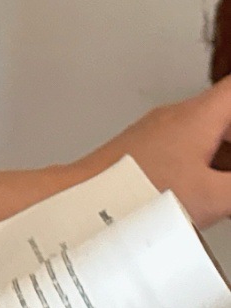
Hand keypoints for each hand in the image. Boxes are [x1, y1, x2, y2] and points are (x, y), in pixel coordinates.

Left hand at [74, 75, 230, 229]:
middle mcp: (178, 117)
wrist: (89, 197)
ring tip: (225, 173)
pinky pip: (191, 143)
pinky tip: (212, 184)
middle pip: (224, 110)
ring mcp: (161, 131)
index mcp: (197, 117)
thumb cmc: (140, 191)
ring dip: (226, 145)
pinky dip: (211, 157)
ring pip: (208, 128)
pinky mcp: (148, 148)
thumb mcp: (212, 196)